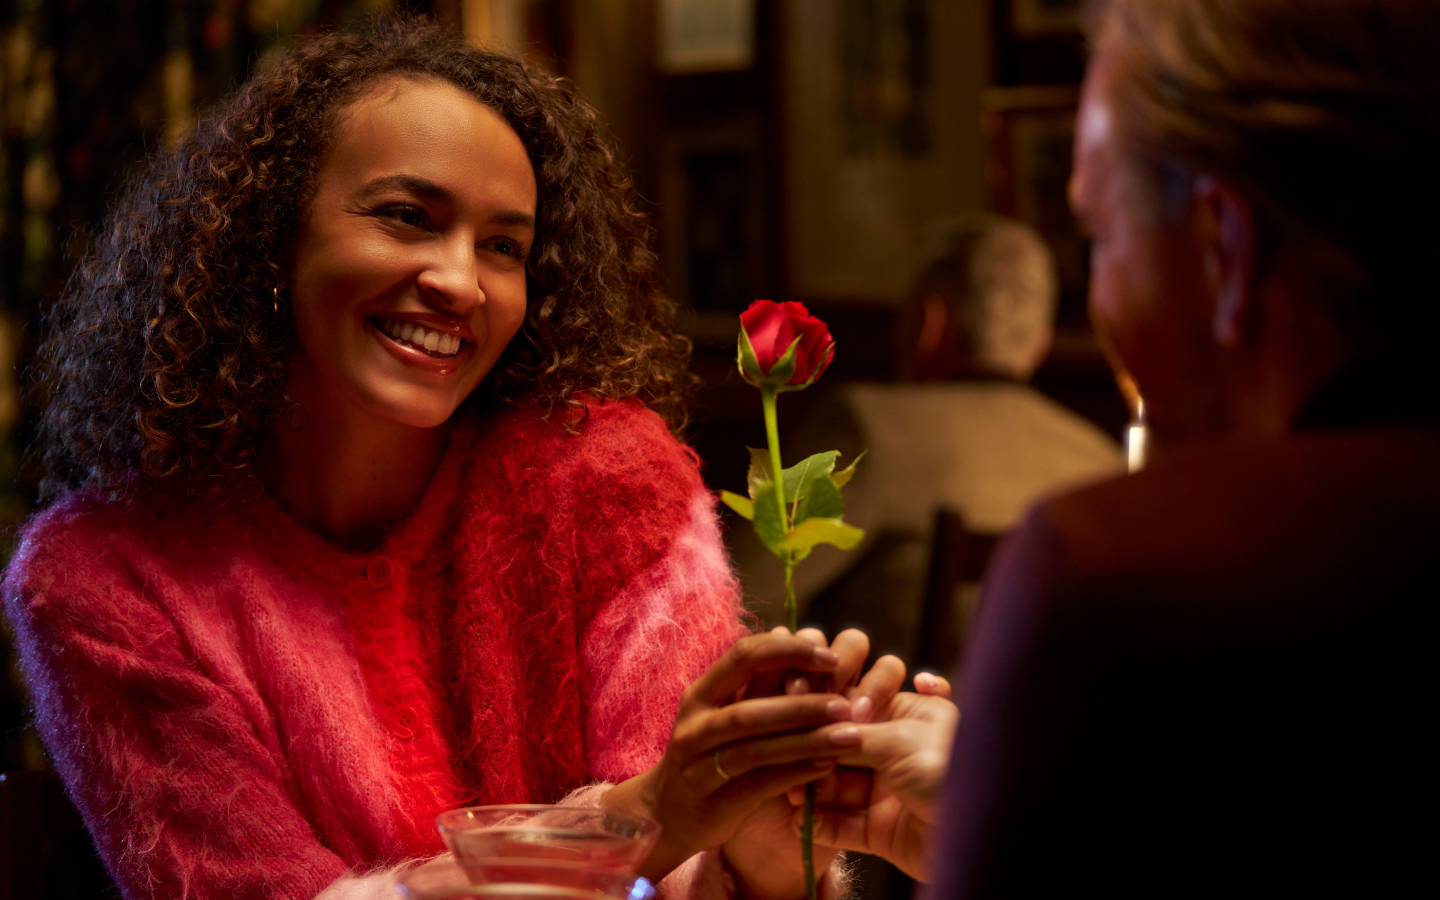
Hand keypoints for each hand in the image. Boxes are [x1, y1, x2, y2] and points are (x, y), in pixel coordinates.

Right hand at [602, 630, 855, 884]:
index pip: (743, 656)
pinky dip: (795, 774)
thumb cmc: (709, 754)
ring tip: (850, 736)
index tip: (830, 658)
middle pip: (750, 709)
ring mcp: (698, 767)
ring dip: (806, 741)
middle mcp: (694, 725)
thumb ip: (758, 687)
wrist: (666, 814)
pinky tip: (827, 767)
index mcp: (700, 694)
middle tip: (848, 704)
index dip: (789, 651)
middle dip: (804, 704)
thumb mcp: (724, 713)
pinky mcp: (712, 804)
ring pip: (755, 749)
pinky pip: (758, 785)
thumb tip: (806, 643)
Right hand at [795, 662, 957, 881]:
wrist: (984, 835)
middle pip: (840, 746)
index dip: (824, 709)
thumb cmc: (950, 771)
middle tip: (787, 756)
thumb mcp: (899, 739)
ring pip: (836, 786)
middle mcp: (897, 750)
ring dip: (811, 788)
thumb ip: (850, 733)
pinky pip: (843, 825)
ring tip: (792, 792)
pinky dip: (820, 824)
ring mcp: (888, 792)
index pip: (855, 703)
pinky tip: (801, 820)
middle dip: (812, 752)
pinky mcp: (882, 832)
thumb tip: (810, 729)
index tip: (793, 708)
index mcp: (909, 715)